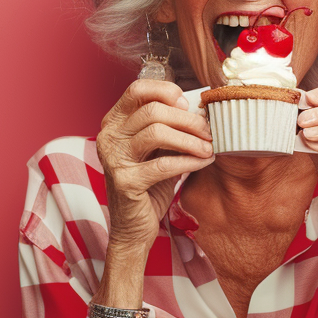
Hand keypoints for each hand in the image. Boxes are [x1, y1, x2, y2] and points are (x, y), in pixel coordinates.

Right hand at [96, 80, 213, 253]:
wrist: (135, 227)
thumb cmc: (149, 184)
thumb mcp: (157, 149)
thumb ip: (168, 127)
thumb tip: (199, 108)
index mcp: (114, 122)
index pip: (137, 90)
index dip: (167, 91)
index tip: (190, 104)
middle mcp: (108, 136)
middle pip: (152, 110)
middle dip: (187, 119)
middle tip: (209, 131)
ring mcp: (113, 159)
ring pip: (156, 132)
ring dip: (190, 139)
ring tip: (209, 148)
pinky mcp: (125, 182)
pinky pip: (163, 164)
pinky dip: (190, 161)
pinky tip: (205, 162)